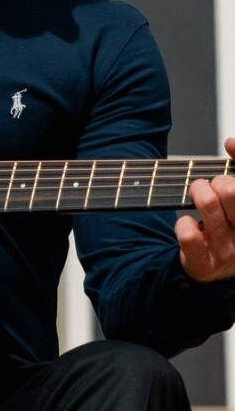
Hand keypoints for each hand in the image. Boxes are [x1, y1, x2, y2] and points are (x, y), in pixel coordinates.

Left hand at [175, 137, 234, 282]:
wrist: (217, 269)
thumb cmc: (230, 225)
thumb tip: (231, 142)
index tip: (229, 147)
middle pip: (231, 190)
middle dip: (215, 180)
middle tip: (209, 185)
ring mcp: (229, 251)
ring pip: (208, 204)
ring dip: (196, 191)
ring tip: (196, 194)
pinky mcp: (205, 263)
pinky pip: (188, 235)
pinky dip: (181, 222)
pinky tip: (186, 223)